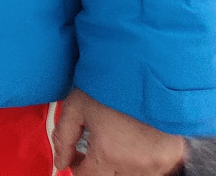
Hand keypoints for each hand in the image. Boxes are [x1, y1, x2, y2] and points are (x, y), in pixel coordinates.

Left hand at [51, 87, 185, 173]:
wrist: (146, 68)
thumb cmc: (109, 84)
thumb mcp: (76, 106)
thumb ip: (63, 137)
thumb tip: (60, 160)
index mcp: (109, 154)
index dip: (77, 167)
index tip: (76, 155)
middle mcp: (135, 164)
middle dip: (99, 167)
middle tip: (93, 148)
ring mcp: (157, 162)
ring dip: (120, 166)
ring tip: (114, 143)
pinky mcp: (173, 155)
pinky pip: (153, 170)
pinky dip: (141, 162)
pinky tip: (133, 142)